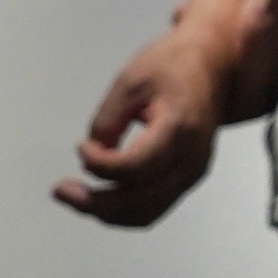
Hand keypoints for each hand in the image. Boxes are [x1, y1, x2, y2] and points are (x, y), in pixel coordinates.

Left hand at [52, 0, 275, 229]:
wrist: (215, 64)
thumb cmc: (174, 66)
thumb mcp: (131, 80)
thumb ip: (108, 120)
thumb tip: (94, 155)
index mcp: (180, 127)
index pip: (134, 167)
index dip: (99, 163)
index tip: (81, 146)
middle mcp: (192, 157)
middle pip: (140, 201)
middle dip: (95, 202)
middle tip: (61, 191)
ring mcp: (193, 172)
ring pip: (146, 213)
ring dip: (106, 212)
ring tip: (76, 197)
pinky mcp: (188, 178)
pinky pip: (153, 207)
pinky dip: (123, 210)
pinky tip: (100, 197)